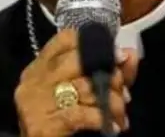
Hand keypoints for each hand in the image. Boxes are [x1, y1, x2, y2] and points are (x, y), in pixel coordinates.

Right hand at [14, 29, 139, 135]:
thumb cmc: (68, 122)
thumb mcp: (92, 92)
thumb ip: (111, 72)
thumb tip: (130, 53)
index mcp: (41, 67)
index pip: (65, 39)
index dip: (95, 43)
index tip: (118, 55)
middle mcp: (34, 80)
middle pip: (79, 60)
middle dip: (111, 75)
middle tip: (124, 92)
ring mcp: (34, 102)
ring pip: (85, 87)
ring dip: (112, 101)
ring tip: (120, 113)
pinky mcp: (41, 124)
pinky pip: (81, 113)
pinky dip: (103, 118)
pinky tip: (113, 125)